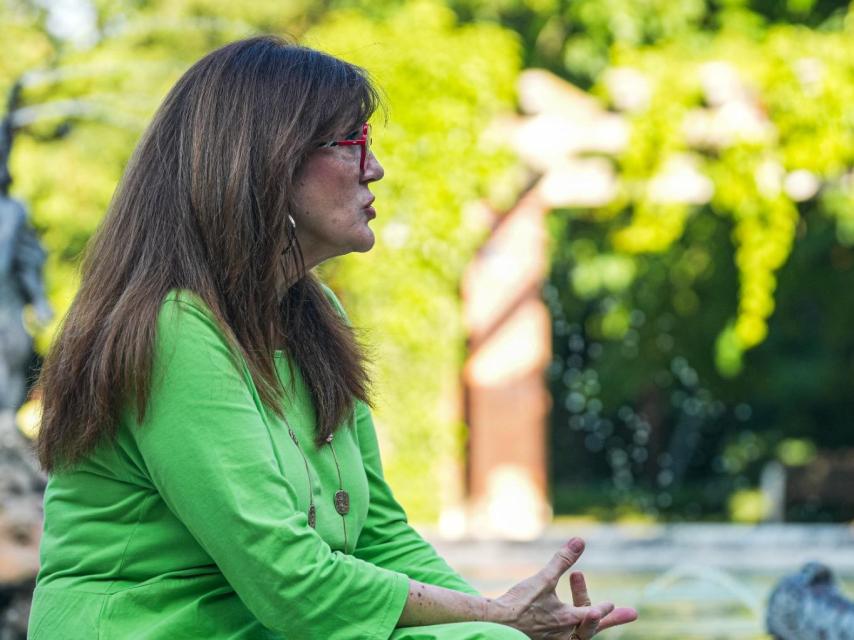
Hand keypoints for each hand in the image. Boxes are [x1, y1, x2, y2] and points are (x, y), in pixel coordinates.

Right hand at [486, 537, 636, 639]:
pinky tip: (568, 628)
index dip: (603, 609)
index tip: (612, 605)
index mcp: (567, 619)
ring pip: (578, 635)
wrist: (495, 622)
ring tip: (592, 615)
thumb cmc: (520, 602)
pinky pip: (563, 638)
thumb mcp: (543, 579)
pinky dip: (570, 632)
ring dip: (588, 625)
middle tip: (626, 613)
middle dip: (608, 620)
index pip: (591, 613)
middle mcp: (564, 634)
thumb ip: (562, 561)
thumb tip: (580, 541)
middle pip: (591, 629)